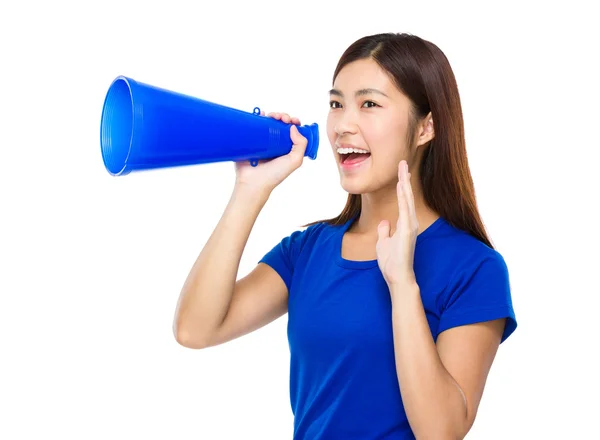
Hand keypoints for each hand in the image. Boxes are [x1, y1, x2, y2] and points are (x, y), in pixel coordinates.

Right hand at [234, 111, 306, 195]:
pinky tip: (261, 114)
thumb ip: (301, 145)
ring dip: (272, 115)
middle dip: (283, 117)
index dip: (294, 123)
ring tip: (273, 116)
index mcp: (287, 148)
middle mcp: (275, 144)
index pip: (293, 131)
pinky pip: (254, 126)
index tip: (293, 121)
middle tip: (283, 119)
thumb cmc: (274, 175)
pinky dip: (257, 117)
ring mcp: (262, 141)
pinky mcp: (250, 140)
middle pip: (281, 124)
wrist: (253, 182)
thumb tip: (294, 127)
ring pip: (268, 123)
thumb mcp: (295, 161)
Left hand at [376, 160, 418, 286]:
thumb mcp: (383, 243)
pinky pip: (405, 210)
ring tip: (403, 168)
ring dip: (405, 183)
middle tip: (402, 162)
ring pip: (408, 200)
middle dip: (404, 179)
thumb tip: (384, 222)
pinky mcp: (408, 231)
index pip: (403, 200)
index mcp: (404, 224)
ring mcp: (410, 226)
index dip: (401, 185)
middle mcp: (409, 222)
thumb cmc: (392, 262)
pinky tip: (402, 186)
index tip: (400, 171)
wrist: (397, 276)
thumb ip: (385, 231)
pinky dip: (404, 197)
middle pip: (407, 196)